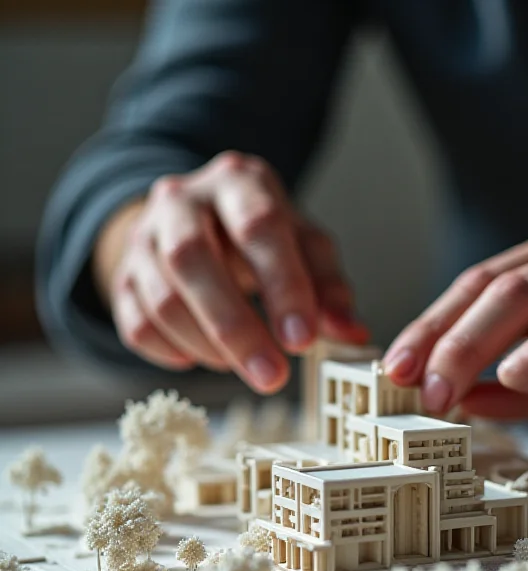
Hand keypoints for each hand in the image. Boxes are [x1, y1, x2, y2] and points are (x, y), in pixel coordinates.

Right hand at [94, 151, 367, 391]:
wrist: (197, 221)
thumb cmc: (260, 236)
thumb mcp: (304, 247)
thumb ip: (329, 287)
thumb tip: (351, 333)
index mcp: (238, 182)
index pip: (258, 226)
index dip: (282, 286)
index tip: (303, 340)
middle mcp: (181, 200)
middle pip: (192, 259)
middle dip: (235, 327)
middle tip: (272, 377)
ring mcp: (143, 238)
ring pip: (161, 297)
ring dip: (209, 346)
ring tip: (247, 366)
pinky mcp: (122, 276)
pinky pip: (136, 325)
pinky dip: (174, 353)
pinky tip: (206, 358)